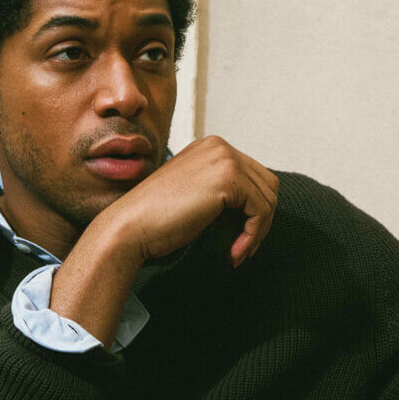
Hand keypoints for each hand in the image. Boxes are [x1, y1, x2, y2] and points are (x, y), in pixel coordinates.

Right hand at [100, 135, 278, 266]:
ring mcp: (224, 159)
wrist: (130, 227)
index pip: (254, 177)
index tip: (239, 240)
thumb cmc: (157, 221)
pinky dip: (253, 236)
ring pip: (268, 198)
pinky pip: (260, 211)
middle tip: (242, 249)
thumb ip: (224, 197)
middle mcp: (220, 146)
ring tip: (237, 253)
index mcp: (211, 148)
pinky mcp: (228, 178)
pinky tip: (234, 252)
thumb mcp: (197, 200)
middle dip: (260, 221)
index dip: (253, 212)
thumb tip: (258, 213)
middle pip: (267, 185)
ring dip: (258, 232)